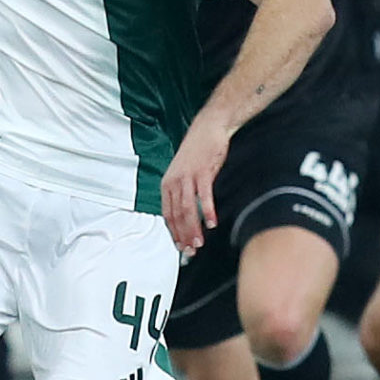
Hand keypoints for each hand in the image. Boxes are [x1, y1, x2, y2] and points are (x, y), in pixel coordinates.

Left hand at [161, 112, 231, 253]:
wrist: (208, 129)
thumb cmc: (197, 152)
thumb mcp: (183, 173)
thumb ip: (182, 193)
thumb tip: (186, 215)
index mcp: (167, 184)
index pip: (167, 214)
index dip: (173, 233)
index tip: (180, 247)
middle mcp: (174, 182)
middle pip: (177, 215)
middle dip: (184, 236)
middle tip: (191, 251)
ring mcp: (188, 177)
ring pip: (188, 209)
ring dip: (194, 229)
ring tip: (199, 243)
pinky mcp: (203, 173)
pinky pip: (204, 197)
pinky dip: (207, 212)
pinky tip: (211, 223)